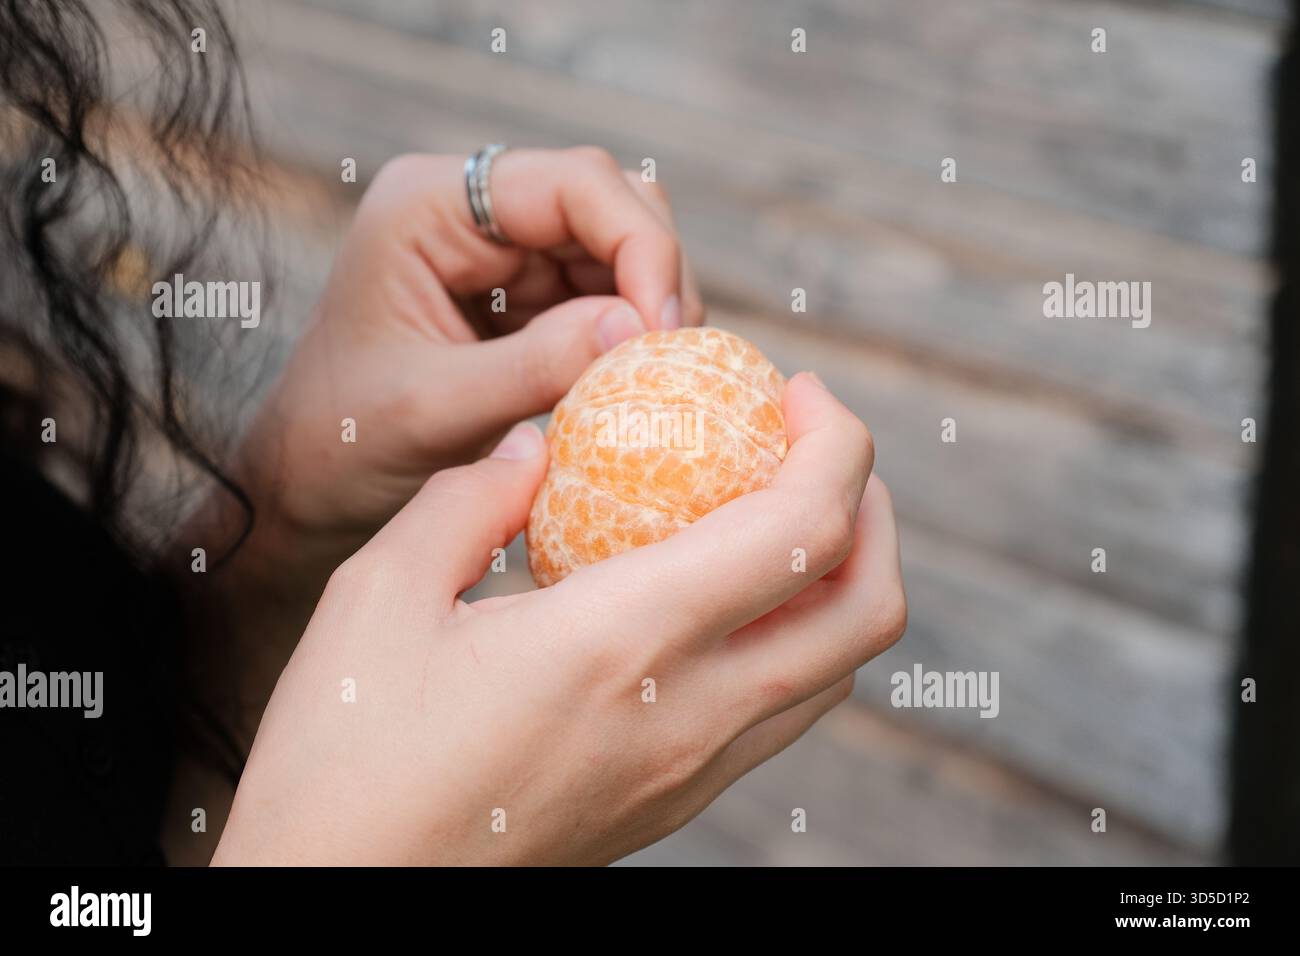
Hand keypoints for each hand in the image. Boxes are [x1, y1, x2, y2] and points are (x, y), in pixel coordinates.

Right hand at [212, 374, 904, 864]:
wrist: (344, 897)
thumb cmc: (345, 754)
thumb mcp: (380, 595)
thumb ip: (470, 499)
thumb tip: (538, 447)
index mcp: (625, 641)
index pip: (803, 532)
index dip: (838, 445)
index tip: (800, 392)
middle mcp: (689, 715)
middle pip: (866, 612)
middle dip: (871, 510)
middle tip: (809, 449)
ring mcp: (692, 773)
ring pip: (835, 672)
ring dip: (839, 580)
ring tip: (773, 515)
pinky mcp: (674, 806)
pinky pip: (780, 714)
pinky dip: (792, 639)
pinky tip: (716, 602)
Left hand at [241, 147, 703, 557]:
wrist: (305, 482)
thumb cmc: (344, 442)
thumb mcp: (437, 409)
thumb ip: (538, 365)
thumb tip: (641, 327)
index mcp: (429, 205)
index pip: (573, 183)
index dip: (639, 245)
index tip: (663, 328)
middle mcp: (469, 210)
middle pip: (607, 203)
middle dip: (651, 275)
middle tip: (670, 358)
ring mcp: (498, 250)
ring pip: (615, 249)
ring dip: (645, 308)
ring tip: (652, 379)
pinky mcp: (519, 294)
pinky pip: (600, 294)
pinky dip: (626, 335)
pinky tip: (628, 382)